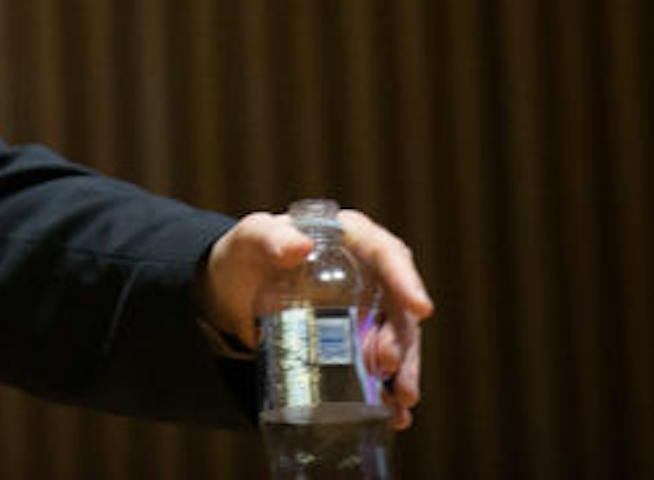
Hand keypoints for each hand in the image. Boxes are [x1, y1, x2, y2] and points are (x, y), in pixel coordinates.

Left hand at [200, 208, 434, 429]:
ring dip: (403, 372)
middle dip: (402, 340)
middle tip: (386, 366)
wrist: (233, 290)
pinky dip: (389, 390)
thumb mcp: (249, 239)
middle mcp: (368, 272)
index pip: (387, 254)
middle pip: (398, 306)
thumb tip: (299, 246)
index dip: (407, 280)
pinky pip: (381, 364)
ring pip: (397, 340)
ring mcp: (366, 308)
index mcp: (351, 238)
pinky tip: (393, 416)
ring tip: (399, 404)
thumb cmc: (245, 253)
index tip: (420, 309)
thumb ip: (267, 237)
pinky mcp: (357, 339)